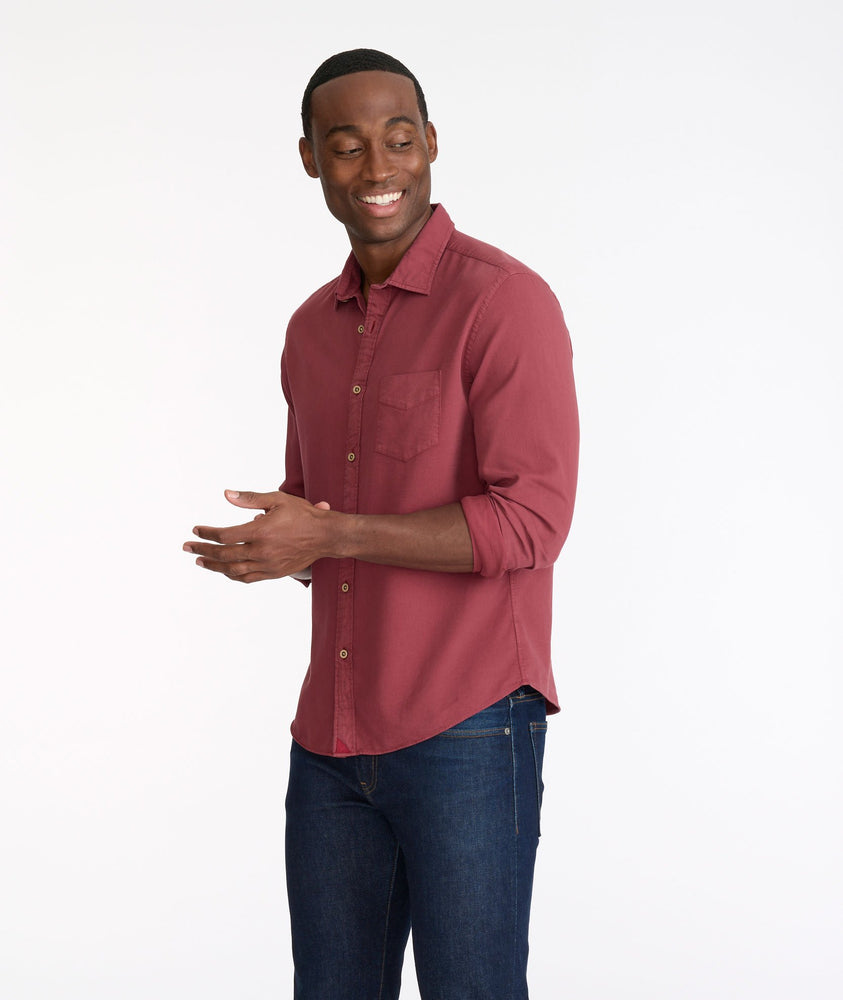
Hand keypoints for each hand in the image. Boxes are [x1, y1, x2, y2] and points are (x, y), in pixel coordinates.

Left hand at [184, 490, 330, 583]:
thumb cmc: (303, 515)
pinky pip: (247, 578)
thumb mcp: (277, 499)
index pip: (224, 536)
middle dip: (202, 551)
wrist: (325, 536)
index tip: (196, 529)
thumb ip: (250, 498)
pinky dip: (232, 575)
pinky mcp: (274, 573)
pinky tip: (224, 571)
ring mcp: (268, 565)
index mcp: (260, 532)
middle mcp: (262, 551)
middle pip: (224, 555)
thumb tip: (227, 494)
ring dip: (214, 566)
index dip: (207, 533)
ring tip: (200, 562)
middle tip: (188, 547)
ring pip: (233, 570)